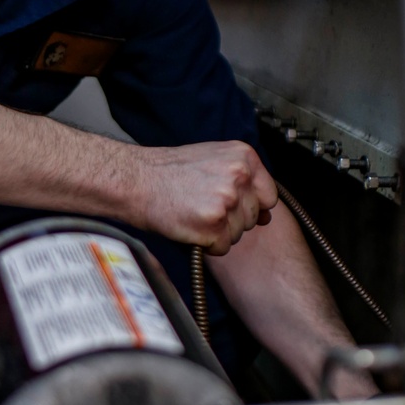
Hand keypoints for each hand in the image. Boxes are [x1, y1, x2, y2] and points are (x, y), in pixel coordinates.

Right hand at [132, 141, 276, 254]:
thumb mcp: (214, 160)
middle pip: (253, 218)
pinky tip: (189, 225)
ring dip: (218, 232)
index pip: (269, 196)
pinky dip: (206, 244)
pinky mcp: (213, 224)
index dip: (249, 205)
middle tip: (202, 206)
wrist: (136, 180)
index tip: (229, 203)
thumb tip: (267, 214)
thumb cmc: (168, 171)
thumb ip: (243, 181)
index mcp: (244, 157)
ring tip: (193, 213)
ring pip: (238, 234)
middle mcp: (239, 176)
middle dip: (231, 219)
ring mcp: (227, 200)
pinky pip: (222, 247)